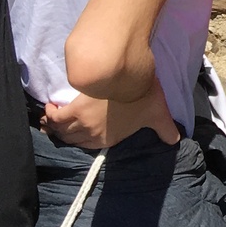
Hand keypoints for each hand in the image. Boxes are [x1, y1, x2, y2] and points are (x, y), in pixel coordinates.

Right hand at [42, 82, 179, 149]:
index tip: (72, 136)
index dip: (78, 142)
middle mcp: (93, 135)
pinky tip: (50, 108)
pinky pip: (56, 118)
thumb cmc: (144, 97)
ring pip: (61, 131)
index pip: (87, 146)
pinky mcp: (75, 109)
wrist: (130, 80)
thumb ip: (166, 130)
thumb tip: (176, 140)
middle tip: (57, 127)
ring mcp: (83, 123)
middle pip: (70, 139)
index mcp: (110, 139)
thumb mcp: (159, 115)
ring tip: (51, 118)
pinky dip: (50, 115)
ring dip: (54, 127)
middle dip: (62, 135)